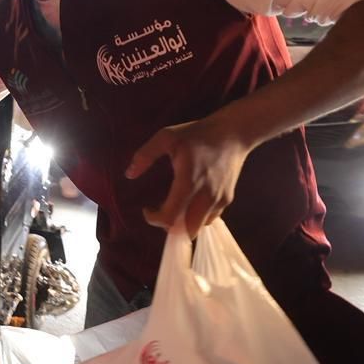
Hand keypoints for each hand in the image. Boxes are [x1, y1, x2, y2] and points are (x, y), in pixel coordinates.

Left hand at [125, 116, 254, 235]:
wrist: (234, 133)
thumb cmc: (198, 134)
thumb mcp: (166, 137)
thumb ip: (145, 155)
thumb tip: (129, 174)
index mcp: (188, 182)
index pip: (170, 217)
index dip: (154, 219)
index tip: (147, 208)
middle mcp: (206, 196)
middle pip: (186, 230)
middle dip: (169, 226)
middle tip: (161, 210)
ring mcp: (219, 200)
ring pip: (199, 226)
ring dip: (184, 223)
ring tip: (175, 207)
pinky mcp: (228, 199)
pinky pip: (210, 218)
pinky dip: (198, 217)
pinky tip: (190, 203)